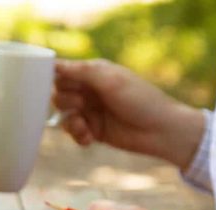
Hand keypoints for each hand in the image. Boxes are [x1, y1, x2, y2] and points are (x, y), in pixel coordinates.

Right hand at [52, 59, 205, 170]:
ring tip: (84, 126)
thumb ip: (81, 71)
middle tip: (82, 104)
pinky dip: (77, 135)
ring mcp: (91, 111)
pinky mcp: (93, 130)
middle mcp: (90, 90)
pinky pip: (73, 132)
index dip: (56, 79)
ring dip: (70, 121)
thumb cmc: (140, 100)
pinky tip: (90, 138)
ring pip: (63, 115)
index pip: (63, 72)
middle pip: (59, 94)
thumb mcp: (110, 80)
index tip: (62, 87)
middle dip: (66, 101)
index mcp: (94, 72)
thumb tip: (54, 65)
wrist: (160, 131)